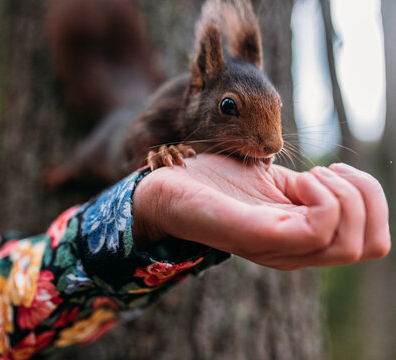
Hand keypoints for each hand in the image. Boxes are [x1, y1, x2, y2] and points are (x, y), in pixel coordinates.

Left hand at [132, 154, 390, 269]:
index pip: (373, 243)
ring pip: (351, 243)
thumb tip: (339, 177)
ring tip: (306, 174)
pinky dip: (321, 196)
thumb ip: (304, 188)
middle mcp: (295, 251)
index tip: (332, 169)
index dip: (371, 199)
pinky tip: (295, 178)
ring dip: (343, 195)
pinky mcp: (257, 235)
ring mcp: (278, 247)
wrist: (165, 184)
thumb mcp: (272, 180)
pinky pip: (317, 230)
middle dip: (366, 197)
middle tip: (323, 171)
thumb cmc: (214, 179)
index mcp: (301, 238)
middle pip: (372, 246)